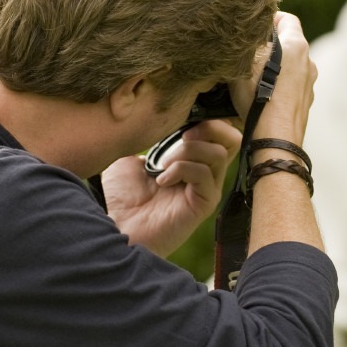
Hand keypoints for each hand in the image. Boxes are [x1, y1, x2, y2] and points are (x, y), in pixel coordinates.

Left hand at [101, 119, 240, 256]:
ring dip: (189, 150)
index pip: (218, 131)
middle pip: (233, 139)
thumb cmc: (120, 197)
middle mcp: (204, 174)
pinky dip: (182, 169)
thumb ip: (149, 138)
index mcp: (190, 160)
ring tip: (163, 165)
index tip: (180, 119)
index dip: (206, 118)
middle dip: (210, 127)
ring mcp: (206, 189)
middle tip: (183, 135)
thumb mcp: (130, 157)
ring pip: (219, 153)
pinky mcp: (204, 203)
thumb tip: (158, 121)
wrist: (114, 227)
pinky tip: (162, 181)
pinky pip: (205, 174)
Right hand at [230, 11, 317, 144]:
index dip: (269, 18)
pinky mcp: (304, 102)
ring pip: (290, 67)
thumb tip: (242, 37)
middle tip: (247, 53)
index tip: (253, 28)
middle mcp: (308, 62)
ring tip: (251, 77)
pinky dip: (278, 87)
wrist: (275, 137)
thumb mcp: (243, 61)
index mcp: (296, 45)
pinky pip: (290, 87)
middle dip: (269, 45)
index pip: (286, 18)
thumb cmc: (258, 96)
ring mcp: (308, 84)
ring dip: (273, 68)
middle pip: (288, 43)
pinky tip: (260, 96)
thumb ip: (246, 43)